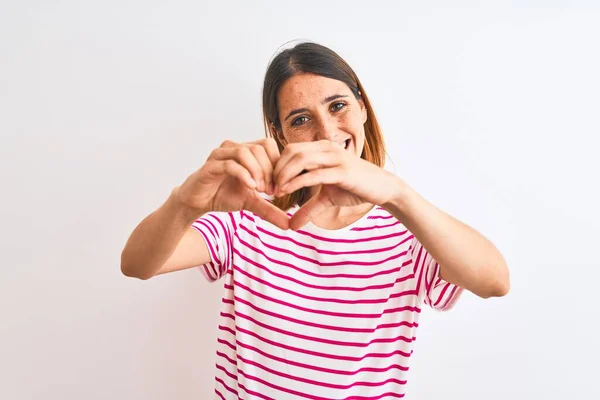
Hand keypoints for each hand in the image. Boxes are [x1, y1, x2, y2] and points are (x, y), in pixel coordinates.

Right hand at [176, 138, 289, 229]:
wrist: (197, 202)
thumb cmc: (223, 195)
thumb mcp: (251, 203)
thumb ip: (269, 210)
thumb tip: (289, 225)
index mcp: (245, 151)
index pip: (268, 145)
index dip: (277, 164)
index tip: (278, 187)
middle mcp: (233, 148)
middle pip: (259, 148)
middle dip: (269, 170)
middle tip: (270, 191)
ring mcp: (220, 155)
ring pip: (245, 152)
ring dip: (257, 171)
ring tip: (260, 189)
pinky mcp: (210, 166)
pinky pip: (230, 164)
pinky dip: (244, 175)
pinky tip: (250, 188)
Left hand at [273, 140, 398, 229]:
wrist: (382, 188)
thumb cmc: (355, 188)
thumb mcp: (327, 198)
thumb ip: (308, 208)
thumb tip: (291, 226)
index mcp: (322, 149)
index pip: (290, 150)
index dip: (277, 165)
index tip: (270, 184)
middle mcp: (327, 148)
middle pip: (291, 152)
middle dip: (276, 170)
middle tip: (270, 189)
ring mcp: (335, 158)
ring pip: (300, 159)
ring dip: (284, 175)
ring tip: (277, 191)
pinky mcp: (342, 171)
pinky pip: (314, 174)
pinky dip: (297, 182)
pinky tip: (288, 191)